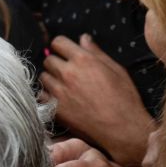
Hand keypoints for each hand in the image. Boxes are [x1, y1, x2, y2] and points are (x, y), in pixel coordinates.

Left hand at [41, 34, 155, 166]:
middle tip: (66, 72)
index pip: (58, 42)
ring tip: (63, 86)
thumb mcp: (116, 70)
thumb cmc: (124, 98)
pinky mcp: (55, 107)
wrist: (122, 129)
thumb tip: (83, 38)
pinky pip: (41, 95)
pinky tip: (58, 99)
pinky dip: (47, 95)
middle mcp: (68, 73)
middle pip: (48, 60)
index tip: (65, 53)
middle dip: (56, 63)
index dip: (61, 47)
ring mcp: (59, 91)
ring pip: (43, 77)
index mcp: (83, 60)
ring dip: (51, 79)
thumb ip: (96, 52)